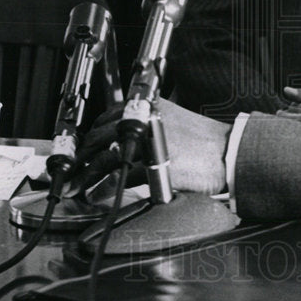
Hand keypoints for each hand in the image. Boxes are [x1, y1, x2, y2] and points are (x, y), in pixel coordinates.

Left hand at [75, 99, 229, 194]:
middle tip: (74, 171)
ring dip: (86, 174)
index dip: (89, 138)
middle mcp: (144, 118)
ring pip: (104, 156)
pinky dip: (102, 187)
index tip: (82, 150)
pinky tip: (96, 195)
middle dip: (82, 157)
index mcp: (148, 106)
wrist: (227, 153)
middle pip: (99, 137)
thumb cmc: (203, 142)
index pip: (106, 118)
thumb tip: (117, 144)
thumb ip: (144, 129)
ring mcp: (146, 140)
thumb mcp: (170, 124)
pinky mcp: (150, 163)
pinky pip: (116, 176)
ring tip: (78, 187)